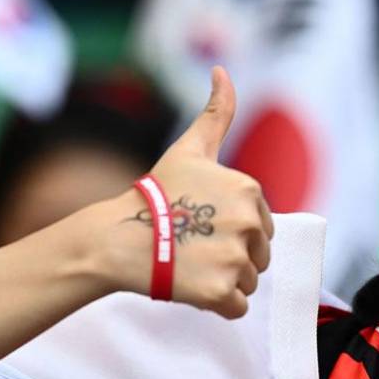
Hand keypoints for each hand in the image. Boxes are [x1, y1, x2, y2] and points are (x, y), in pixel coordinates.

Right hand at [104, 66, 274, 317]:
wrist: (117, 238)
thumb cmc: (155, 195)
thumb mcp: (189, 148)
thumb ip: (216, 112)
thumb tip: (223, 69)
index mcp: (249, 190)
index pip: (261, 225)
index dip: (231, 230)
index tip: (200, 225)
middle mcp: (249, 222)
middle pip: (259, 255)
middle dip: (231, 256)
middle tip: (193, 248)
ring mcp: (236, 258)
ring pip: (249, 282)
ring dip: (224, 281)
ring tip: (191, 266)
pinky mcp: (223, 291)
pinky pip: (237, 308)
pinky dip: (217, 305)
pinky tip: (192, 287)